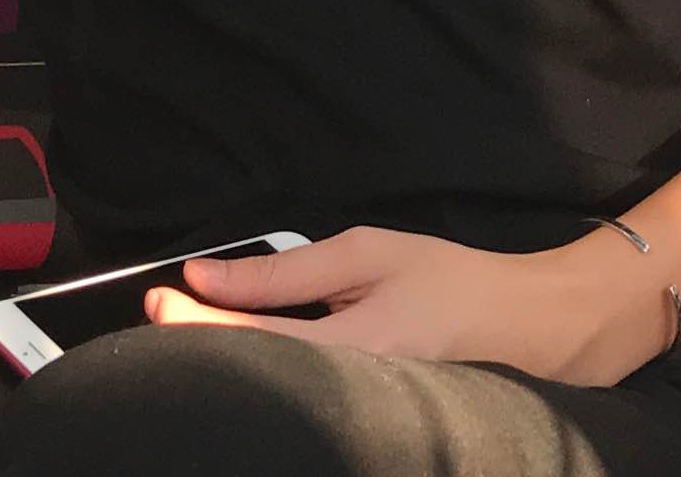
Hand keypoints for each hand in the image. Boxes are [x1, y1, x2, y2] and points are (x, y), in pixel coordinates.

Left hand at [142, 224, 673, 388]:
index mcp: (354, 351)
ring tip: (190, 331)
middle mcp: (351, 400)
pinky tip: (244, 355)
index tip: (156, 300)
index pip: (253, 342)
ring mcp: (357, 420)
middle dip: (200, 350)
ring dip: (227, 362)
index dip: (197, 324)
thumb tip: (209, 274)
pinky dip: (264, 374)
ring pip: (273, 395)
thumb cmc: (449, 281)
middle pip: (254, 381)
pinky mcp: (362, 425)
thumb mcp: (369, 254)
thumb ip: (290, 272)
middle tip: (159, 316)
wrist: (523, 327)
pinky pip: (299, 401)